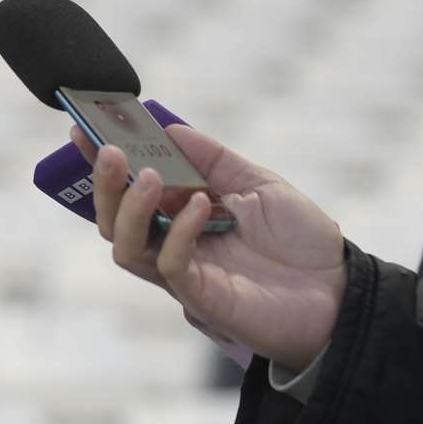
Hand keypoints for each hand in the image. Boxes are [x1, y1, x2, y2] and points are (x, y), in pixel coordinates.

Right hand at [74, 124, 346, 371]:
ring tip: (151, 176)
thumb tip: (169, 128)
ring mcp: (183, 273)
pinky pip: (169, 264)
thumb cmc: (300, 241)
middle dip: (103, 183)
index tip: (83, 127)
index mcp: (180, 215)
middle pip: (111, 219)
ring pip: (125, 245)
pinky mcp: (201, 296)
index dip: (100, 162)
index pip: (127, 188)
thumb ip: (213, 159)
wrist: (339, 291)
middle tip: (109, 150)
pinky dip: (178, 230)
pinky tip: (202, 205)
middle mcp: (171, 244)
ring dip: (130, 207)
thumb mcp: (258, 184)